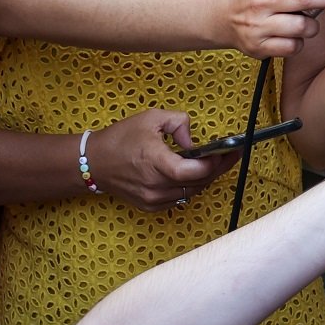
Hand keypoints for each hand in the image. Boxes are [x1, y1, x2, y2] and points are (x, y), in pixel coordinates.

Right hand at [87, 110, 236, 211]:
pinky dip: (191, 186)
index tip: (228, 151)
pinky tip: (196, 173)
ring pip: (191, 192)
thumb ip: (179, 123)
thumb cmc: (120, 138)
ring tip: (217, 162)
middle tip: (231, 154)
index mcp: (155, 162)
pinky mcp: (150, 205)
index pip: (193, 171)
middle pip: (198, 182)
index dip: (214, 163)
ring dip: (206, 178)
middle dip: (218, 168)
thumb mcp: (151, 118)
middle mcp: (154, 185)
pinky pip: (180, 198)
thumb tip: (193, 142)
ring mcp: (152, 199)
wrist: (92, 162)